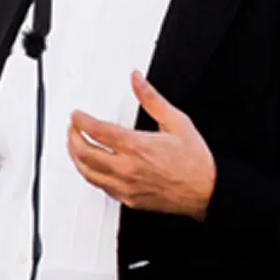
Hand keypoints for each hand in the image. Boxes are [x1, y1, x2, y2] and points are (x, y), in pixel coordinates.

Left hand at [68, 72, 215, 220]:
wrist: (206, 191)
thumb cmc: (195, 161)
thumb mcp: (176, 121)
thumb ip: (151, 99)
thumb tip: (137, 80)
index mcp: (138, 147)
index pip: (97, 131)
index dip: (81, 121)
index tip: (77, 115)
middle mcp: (128, 168)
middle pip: (85, 153)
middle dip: (73, 137)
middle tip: (72, 128)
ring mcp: (126, 186)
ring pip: (88, 173)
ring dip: (76, 157)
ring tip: (75, 145)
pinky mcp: (128, 199)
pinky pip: (101, 187)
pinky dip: (91, 174)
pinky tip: (91, 167)